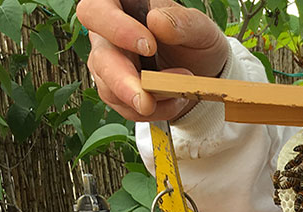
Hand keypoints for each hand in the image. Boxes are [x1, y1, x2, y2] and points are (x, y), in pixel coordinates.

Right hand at [76, 0, 228, 120]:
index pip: (96, 10)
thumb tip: (157, 21)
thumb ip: (182, 22)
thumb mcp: (201, 30)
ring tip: (181, 92)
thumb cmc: (197, 43)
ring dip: (148, 97)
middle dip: (123, 81)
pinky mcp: (116, 91)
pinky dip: (154, 109)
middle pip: (99, 57)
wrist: (205, 74)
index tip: (148, 45)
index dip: (115, 27)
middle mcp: (108, 37)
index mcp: (121, 8)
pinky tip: (176, 101)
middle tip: (147, 99)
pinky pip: (125, 107)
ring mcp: (109, 66)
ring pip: (109, 88)